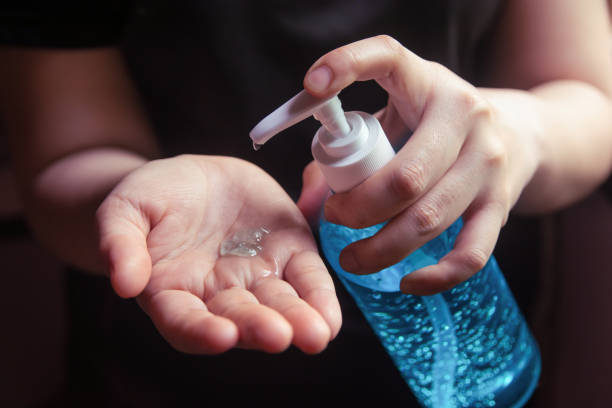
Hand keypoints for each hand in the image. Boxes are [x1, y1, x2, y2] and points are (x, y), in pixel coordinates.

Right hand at [97, 155, 340, 353]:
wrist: (193, 178)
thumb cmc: (153, 199)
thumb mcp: (125, 209)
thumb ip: (119, 242)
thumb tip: (124, 282)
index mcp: (173, 291)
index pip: (184, 321)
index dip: (201, 331)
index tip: (223, 336)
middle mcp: (217, 293)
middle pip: (238, 317)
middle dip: (259, 327)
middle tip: (279, 336)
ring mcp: (255, 276)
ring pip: (277, 303)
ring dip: (297, 319)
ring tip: (316, 334)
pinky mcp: (287, 253)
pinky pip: (305, 275)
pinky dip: (318, 295)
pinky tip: (329, 317)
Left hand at [298, 35, 539, 294]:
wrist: (520, 133)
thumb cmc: (436, 126)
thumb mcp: (396, 118)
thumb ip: (346, 152)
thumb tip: (306, 207)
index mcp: (428, 83)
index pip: (386, 58)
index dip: (347, 65)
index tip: (312, 87)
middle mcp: (465, 118)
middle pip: (403, 177)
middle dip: (357, 209)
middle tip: (334, 217)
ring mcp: (487, 163)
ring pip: (428, 219)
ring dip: (380, 249)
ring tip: (350, 259)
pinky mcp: (501, 204)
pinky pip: (470, 253)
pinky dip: (435, 277)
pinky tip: (405, 283)